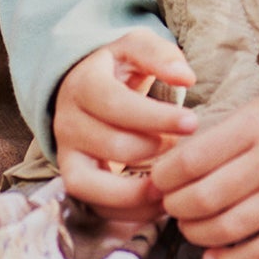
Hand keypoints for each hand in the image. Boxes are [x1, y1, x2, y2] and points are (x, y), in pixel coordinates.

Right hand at [53, 31, 198, 228]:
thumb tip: (186, 77)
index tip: (192, 122)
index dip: (155, 117)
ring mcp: (67, 153)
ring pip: (94, 184)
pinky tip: (159, 201)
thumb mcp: (136, 47)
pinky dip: (127, 212)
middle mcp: (67, 121)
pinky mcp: (74, 178)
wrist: (84, 86)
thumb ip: (160, 55)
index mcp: (83, 84)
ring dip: (138, 191)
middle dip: (155, 150)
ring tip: (172, 184)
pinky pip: (94, 205)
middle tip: (182, 146)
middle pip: (112, 145)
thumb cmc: (118, 68)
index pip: (115, 104)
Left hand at [151, 75, 258, 258]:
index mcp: (255, 127)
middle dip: (175, 207)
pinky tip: (212, 254)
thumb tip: (165, 172)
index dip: (164, 177)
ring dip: (196, 234)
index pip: (192, 160)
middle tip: (170, 204)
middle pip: (206, 198)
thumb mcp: (254, 110)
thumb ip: (214, 139)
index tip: (157, 181)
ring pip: (229, 229)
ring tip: (189, 225)